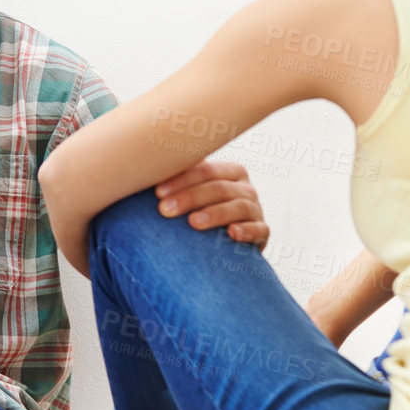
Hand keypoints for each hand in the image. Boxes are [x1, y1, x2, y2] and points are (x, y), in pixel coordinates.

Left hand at [153, 160, 269, 250]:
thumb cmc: (201, 214)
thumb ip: (179, 179)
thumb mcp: (193, 196)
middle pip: (218, 188)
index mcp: (230, 172)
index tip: (156, 193)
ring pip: (238, 206)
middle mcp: (246, 188)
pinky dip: (247, 231)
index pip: (205, 171)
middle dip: (190, 197)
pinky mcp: (263, 232)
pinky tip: (232, 233)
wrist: (226, 246)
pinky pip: (260, 229)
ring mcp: (256, 210)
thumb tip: (145, 162)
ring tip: (193, 223)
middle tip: (165, 210)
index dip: (181, 180)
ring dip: (215, 214)